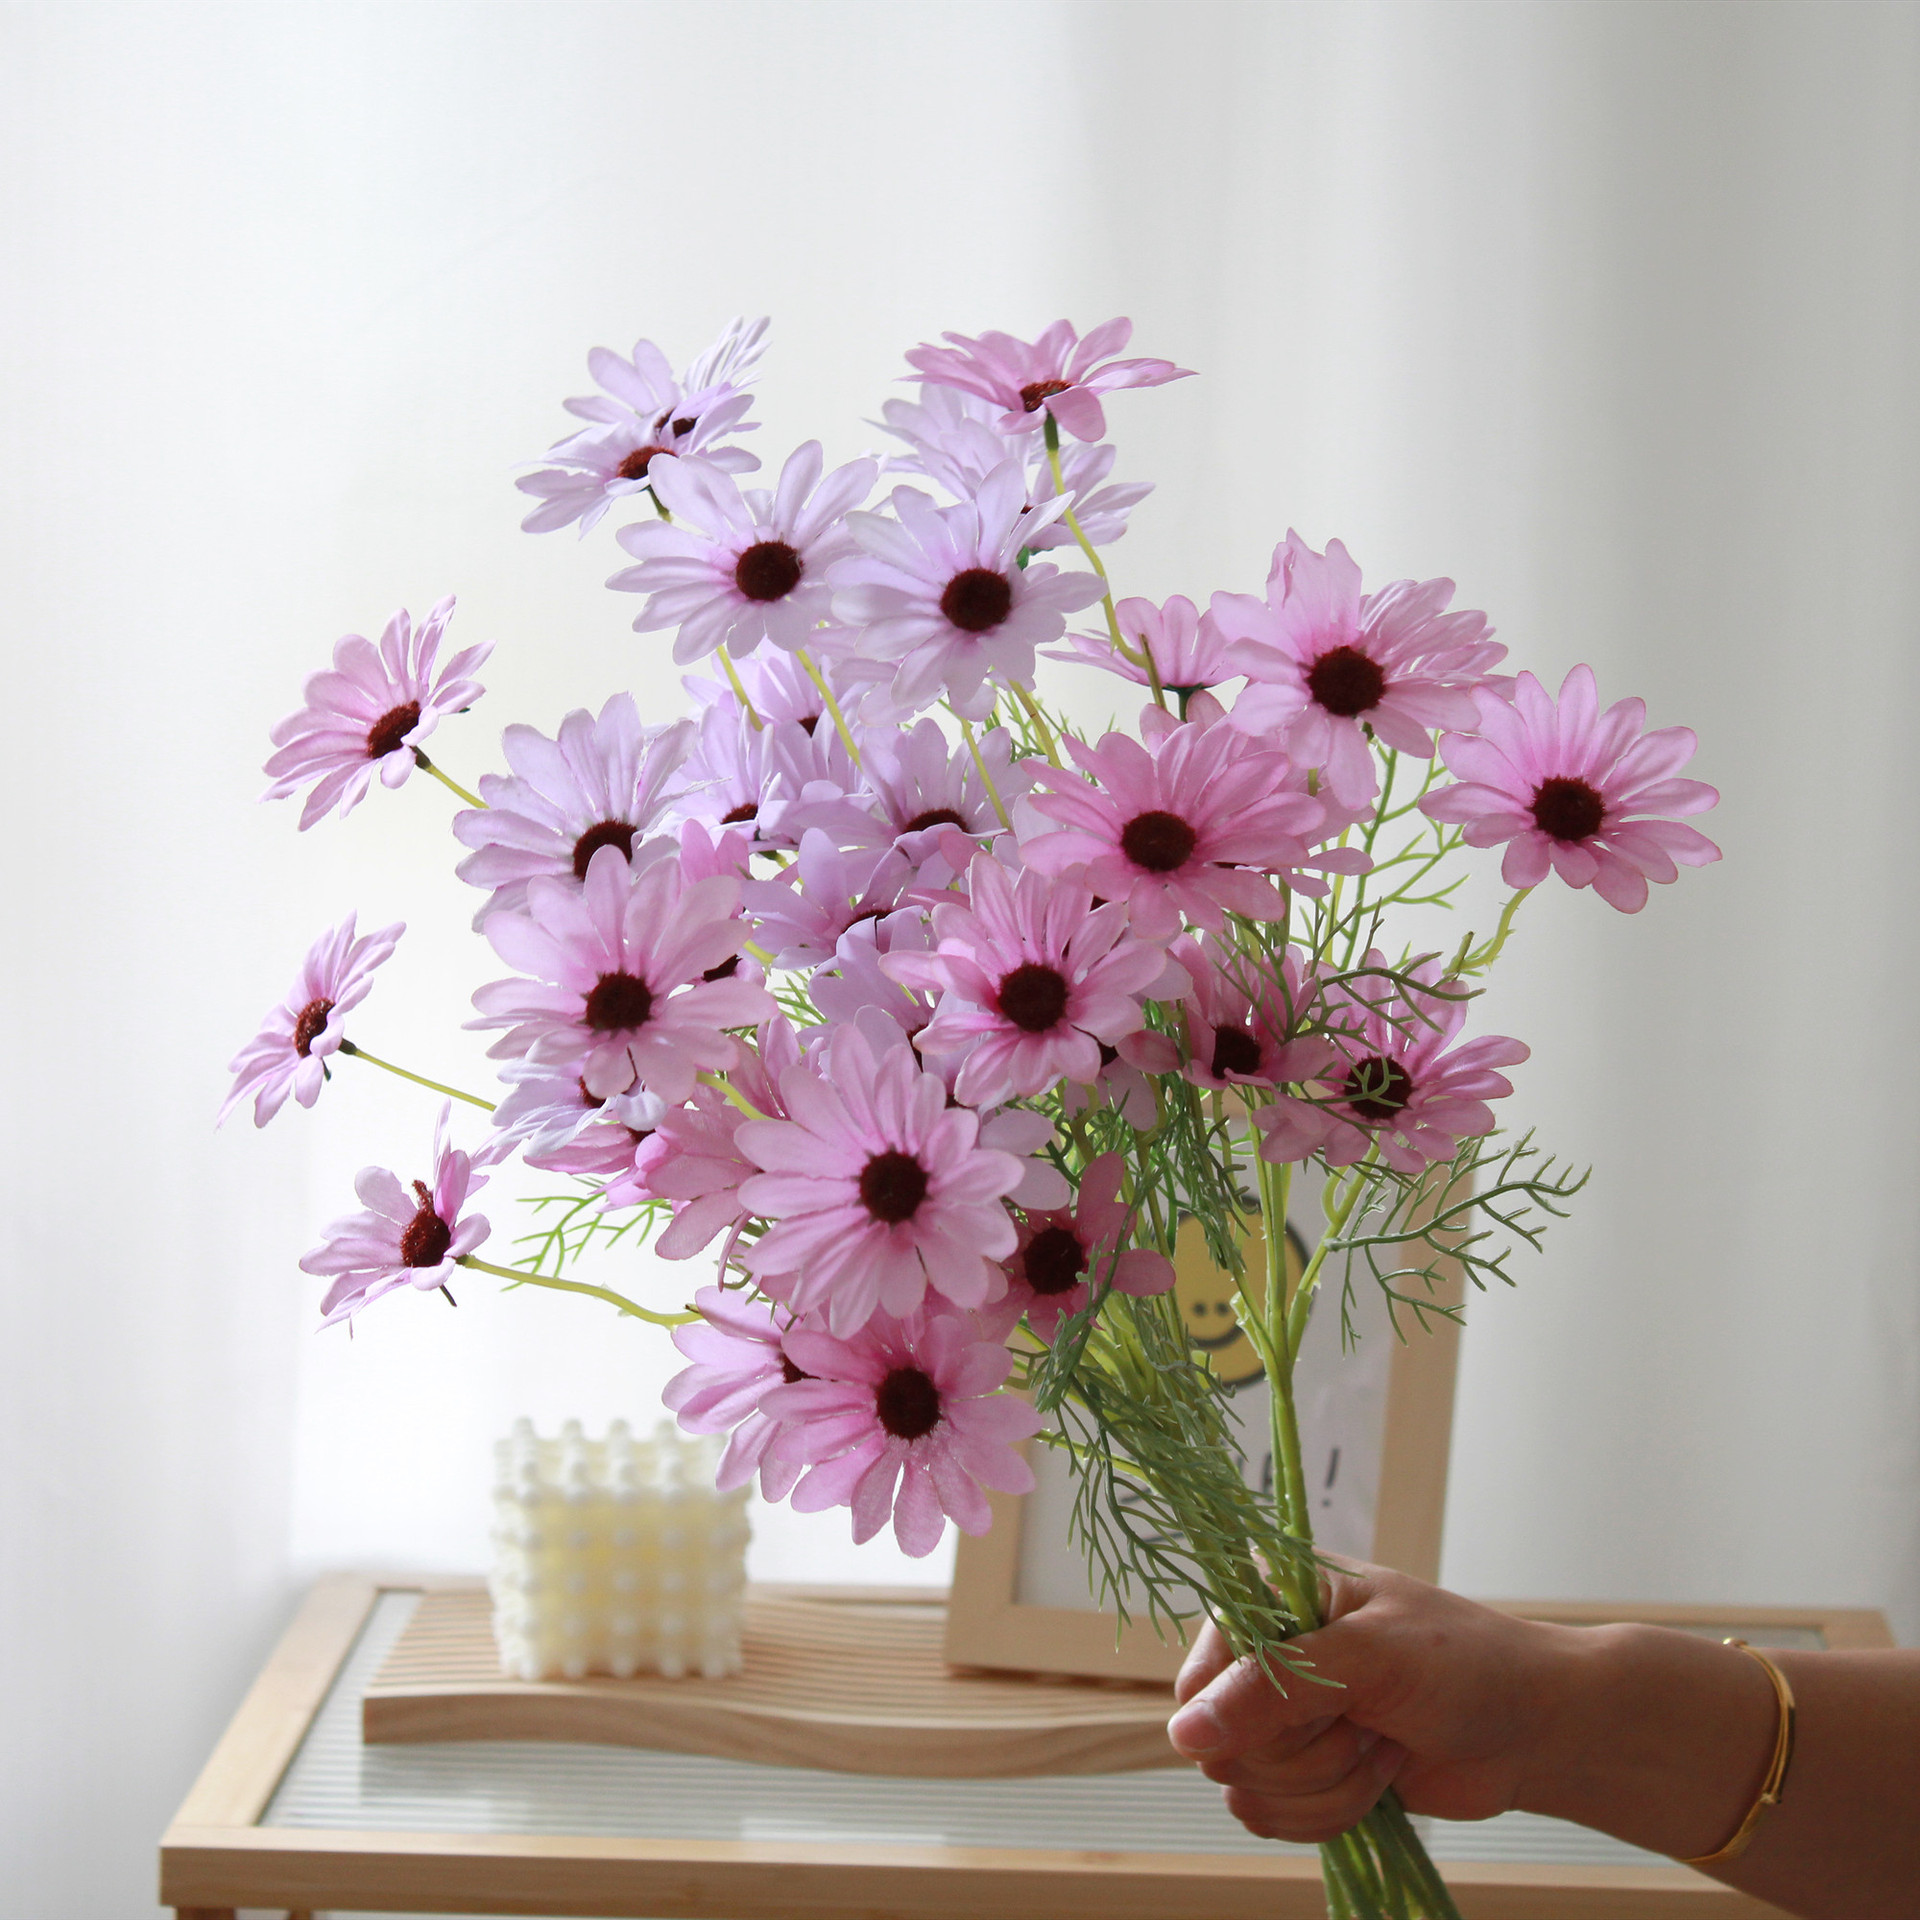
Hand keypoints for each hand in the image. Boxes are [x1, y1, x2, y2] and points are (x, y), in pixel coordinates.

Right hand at [1166, 1559, 1560, 1843]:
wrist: (1532, 1729)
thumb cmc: (1465, 1664)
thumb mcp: (1369, 1658)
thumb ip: (1274, 1687)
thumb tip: (1183, 1734)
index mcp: (1266, 1598)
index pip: (1197, 1680)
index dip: (1244, 1716)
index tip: (1318, 1710)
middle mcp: (1263, 1657)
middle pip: (1222, 1747)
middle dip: (1308, 1753)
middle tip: (1368, 1718)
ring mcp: (1285, 1720)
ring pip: (1250, 1791)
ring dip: (1329, 1784)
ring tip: (1383, 1741)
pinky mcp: (1307, 1774)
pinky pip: (1278, 1820)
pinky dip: (1335, 1811)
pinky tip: (1381, 1773)